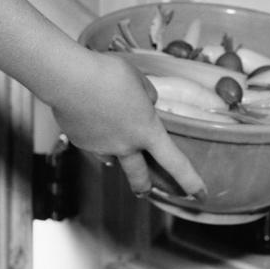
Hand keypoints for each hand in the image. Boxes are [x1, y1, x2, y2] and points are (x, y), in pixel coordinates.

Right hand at [51, 52, 205, 199]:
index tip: (201, 194)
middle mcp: (125, 146)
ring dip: (116, 156)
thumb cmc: (108, 74)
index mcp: (147, 131)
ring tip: (113, 143)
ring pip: (111, 158)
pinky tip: (89, 118)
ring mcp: (100, 146)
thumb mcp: (138, 79)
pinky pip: (92, 143)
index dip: (191, 181)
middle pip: (139, 176)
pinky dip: (95, 135)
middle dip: (144, 186)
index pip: (176, 162)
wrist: (69, 78)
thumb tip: (145, 101)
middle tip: (146, 190)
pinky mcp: (79, 140)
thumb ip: (146, 94)